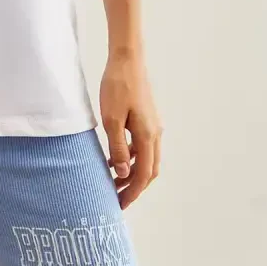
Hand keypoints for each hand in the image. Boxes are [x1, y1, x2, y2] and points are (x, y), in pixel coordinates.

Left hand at [99, 50, 162, 210]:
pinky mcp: (146, 119)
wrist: (127, 60)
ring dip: (133, 173)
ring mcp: (153, 126)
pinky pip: (142, 146)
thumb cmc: (117, 86)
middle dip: (135, 188)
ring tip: (113, 182)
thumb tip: (124, 173)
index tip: (119, 205)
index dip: (132, 192)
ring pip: (147, 159)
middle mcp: (155, 134)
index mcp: (148, 136)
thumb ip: (117, 147)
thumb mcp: (111, 119)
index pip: (143, 174)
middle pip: (149, 170)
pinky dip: (132, 157)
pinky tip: (115, 159)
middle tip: (117, 199)